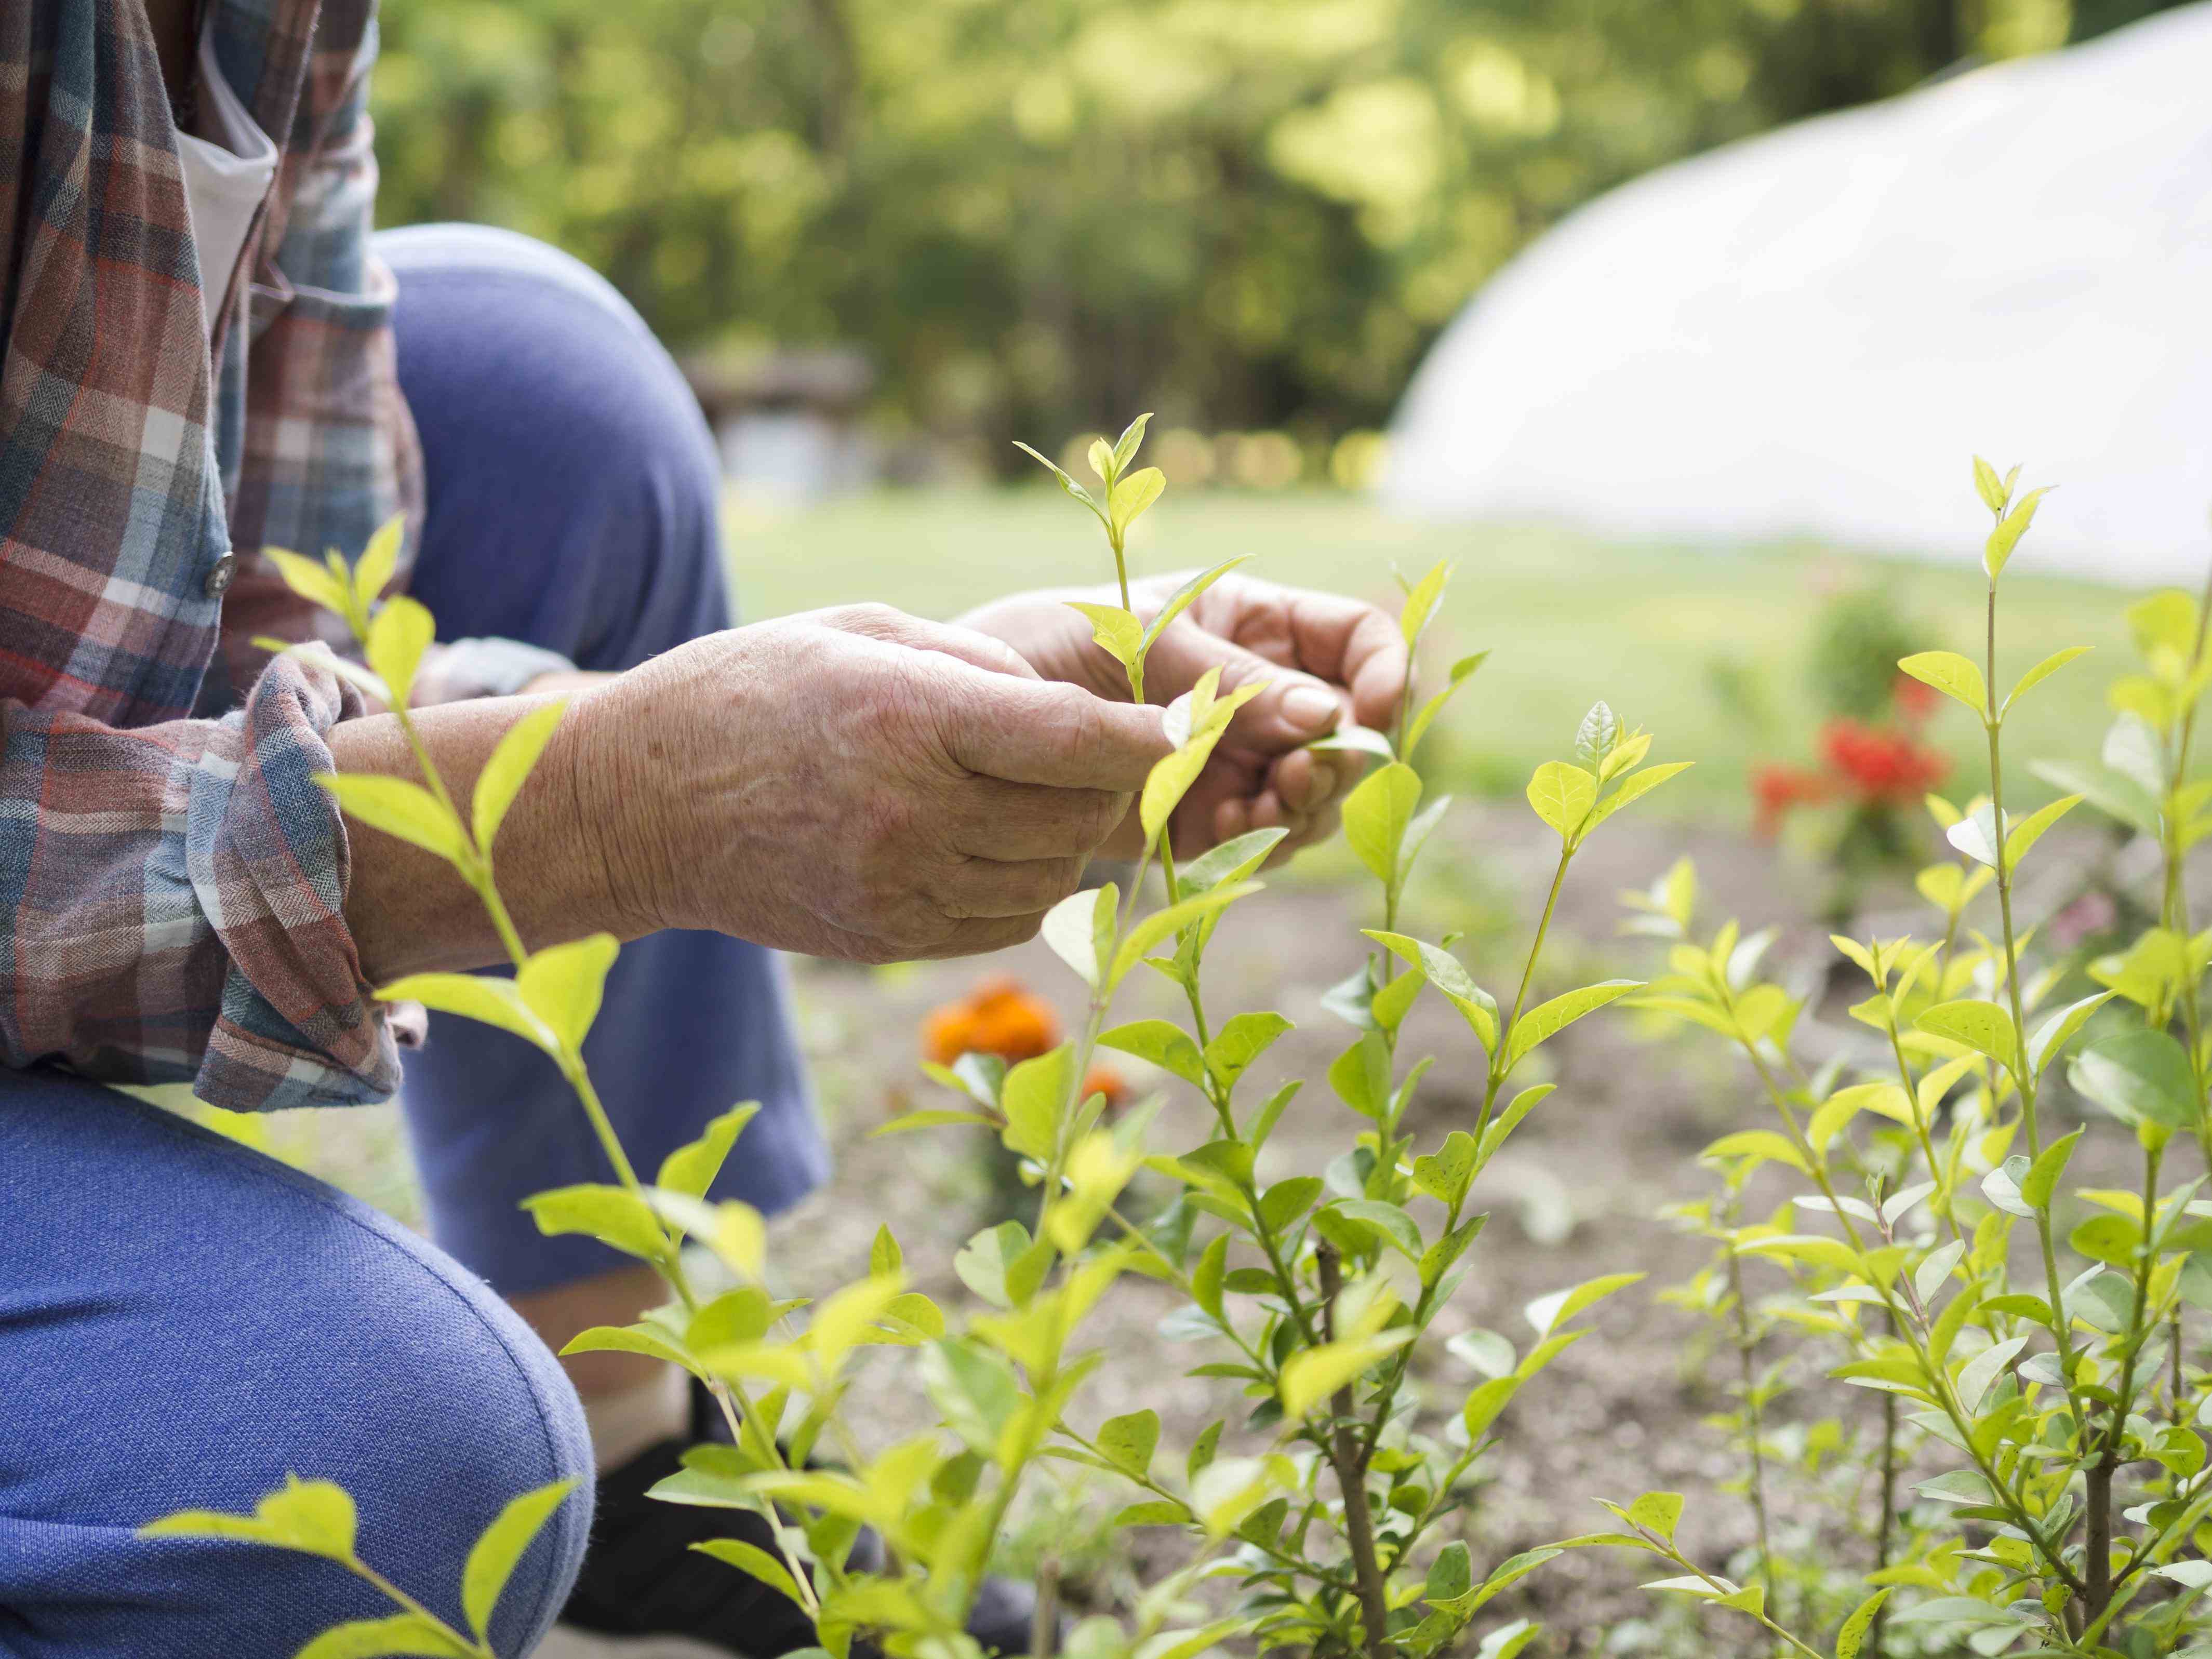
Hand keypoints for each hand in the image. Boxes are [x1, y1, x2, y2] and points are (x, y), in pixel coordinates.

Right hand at [574, 605, 1168, 961]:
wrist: (638, 804)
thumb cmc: (750, 690)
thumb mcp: (859, 631)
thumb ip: (976, 661)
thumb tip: (1072, 711)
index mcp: (909, 718)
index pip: (1076, 738)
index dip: (1152, 735)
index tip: (1197, 723)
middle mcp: (913, 813)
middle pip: (1078, 815)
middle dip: (1113, 784)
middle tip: (1108, 753)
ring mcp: (901, 889)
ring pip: (1054, 876)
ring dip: (1070, 837)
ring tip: (1034, 794)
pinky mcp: (891, 939)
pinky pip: (1008, 920)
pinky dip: (1026, 883)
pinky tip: (992, 842)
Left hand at [959, 572, 1407, 860]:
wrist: (964, 728)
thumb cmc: (1045, 646)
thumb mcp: (1139, 642)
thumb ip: (1228, 680)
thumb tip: (1325, 716)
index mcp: (1254, 623)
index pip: (1357, 640)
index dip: (1383, 674)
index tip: (1371, 714)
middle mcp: (1258, 692)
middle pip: (1348, 730)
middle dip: (1336, 759)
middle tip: (1292, 781)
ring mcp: (1236, 757)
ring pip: (1314, 792)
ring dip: (1300, 809)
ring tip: (1251, 811)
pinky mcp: (1204, 817)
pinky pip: (1261, 837)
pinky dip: (1256, 842)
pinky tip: (1222, 836)